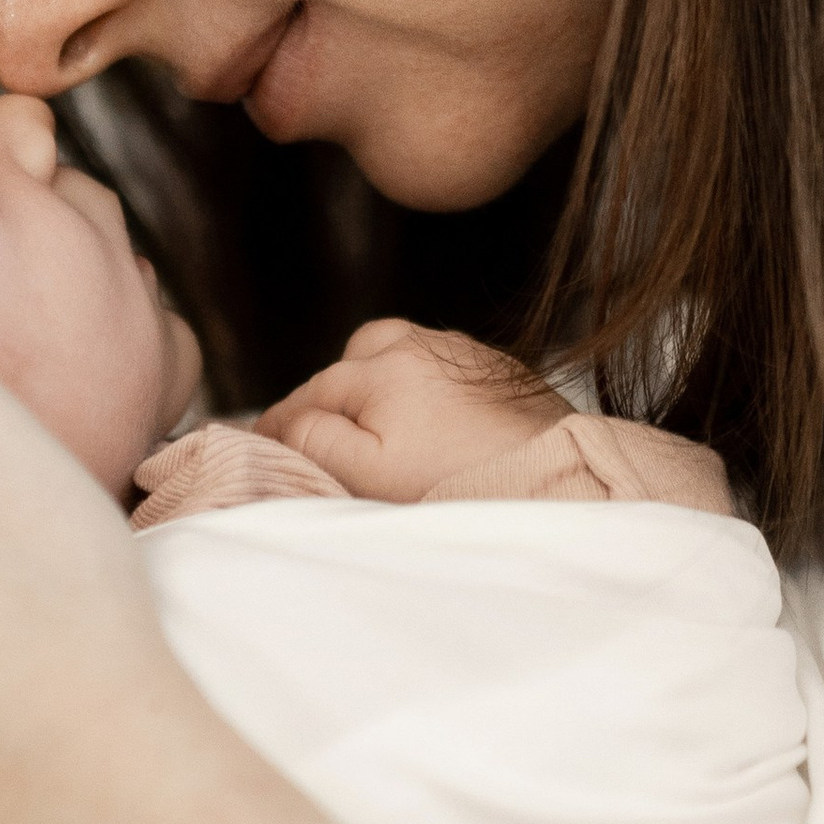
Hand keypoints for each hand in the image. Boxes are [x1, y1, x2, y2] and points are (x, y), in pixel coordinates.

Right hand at [255, 318, 568, 501]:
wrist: (562, 474)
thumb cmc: (461, 480)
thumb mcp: (370, 473)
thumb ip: (316, 440)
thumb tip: (283, 422)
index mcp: (381, 366)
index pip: (311, 393)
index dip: (279, 422)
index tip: (261, 444)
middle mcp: (421, 344)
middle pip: (355, 359)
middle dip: (334, 391)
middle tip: (327, 436)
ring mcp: (465, 352)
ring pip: (401, 355)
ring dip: (381, 383)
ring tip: (381, 428)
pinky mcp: (501, 370)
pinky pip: (443, 369)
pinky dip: (424, 389)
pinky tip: (435, 425)